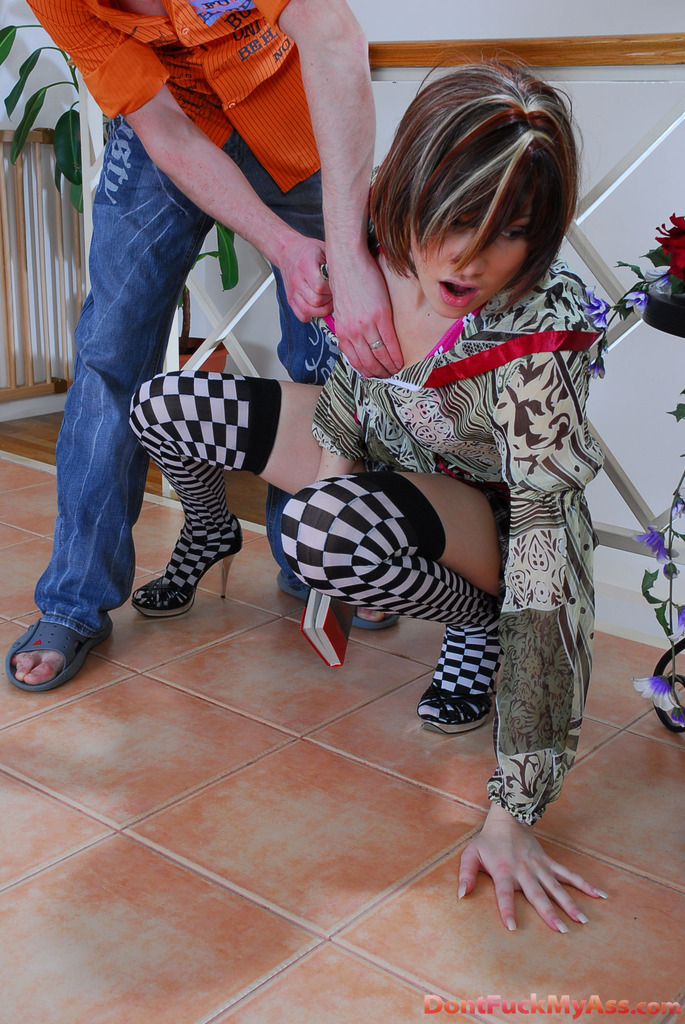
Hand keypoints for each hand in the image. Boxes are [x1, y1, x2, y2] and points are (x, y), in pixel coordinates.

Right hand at [279, 234, 332, 321]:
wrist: (287, 251)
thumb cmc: (308, 250)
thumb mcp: (324, 250)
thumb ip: (334, 264)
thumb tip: (349, 279)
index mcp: (305, 266)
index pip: (320, 287)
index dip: (331, 290)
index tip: (336, 286)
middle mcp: (296, 280)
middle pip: (315, 301)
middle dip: (328, 301)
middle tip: (332, 295)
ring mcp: (292, 292)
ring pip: (308, 311)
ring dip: (321, 310)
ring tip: (327, 302)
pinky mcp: (290, 299)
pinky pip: (301, 315)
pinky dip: (312, 315)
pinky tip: (318, 308)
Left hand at [328, 253, 402, 377]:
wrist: (347, 262)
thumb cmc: (344, 282)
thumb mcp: (341, 310)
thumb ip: (349, 327)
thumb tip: (357, 340)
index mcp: (343, 332)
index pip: (355, 360)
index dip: (366, 371)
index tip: (375, 375)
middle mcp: (354, 332)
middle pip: (368, 362)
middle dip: (379, 373)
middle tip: (388, 377)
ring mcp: (367, 325)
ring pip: (379, 356)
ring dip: (389, 367)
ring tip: (396, 371)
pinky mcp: (380, 316)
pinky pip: (390, 342)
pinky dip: (396, 355)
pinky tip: (400, 361)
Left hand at [458, 803, 606, 931]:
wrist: (507, 817)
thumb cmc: (487, 840)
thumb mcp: (470, 854)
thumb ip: (466, 874)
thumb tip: (462, 895)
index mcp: (503, 870)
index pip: (504, 894)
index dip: (507, 909)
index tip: (512, 927)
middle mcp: (524, 870)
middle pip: (537, 894)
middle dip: (549, 913)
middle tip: (561, 931)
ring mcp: (539, 866)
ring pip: (556, 887)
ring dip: (570, 903)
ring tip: (583, 920)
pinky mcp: (548, 862)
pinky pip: (568, 874)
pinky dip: (584, 884)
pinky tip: (598, 895)